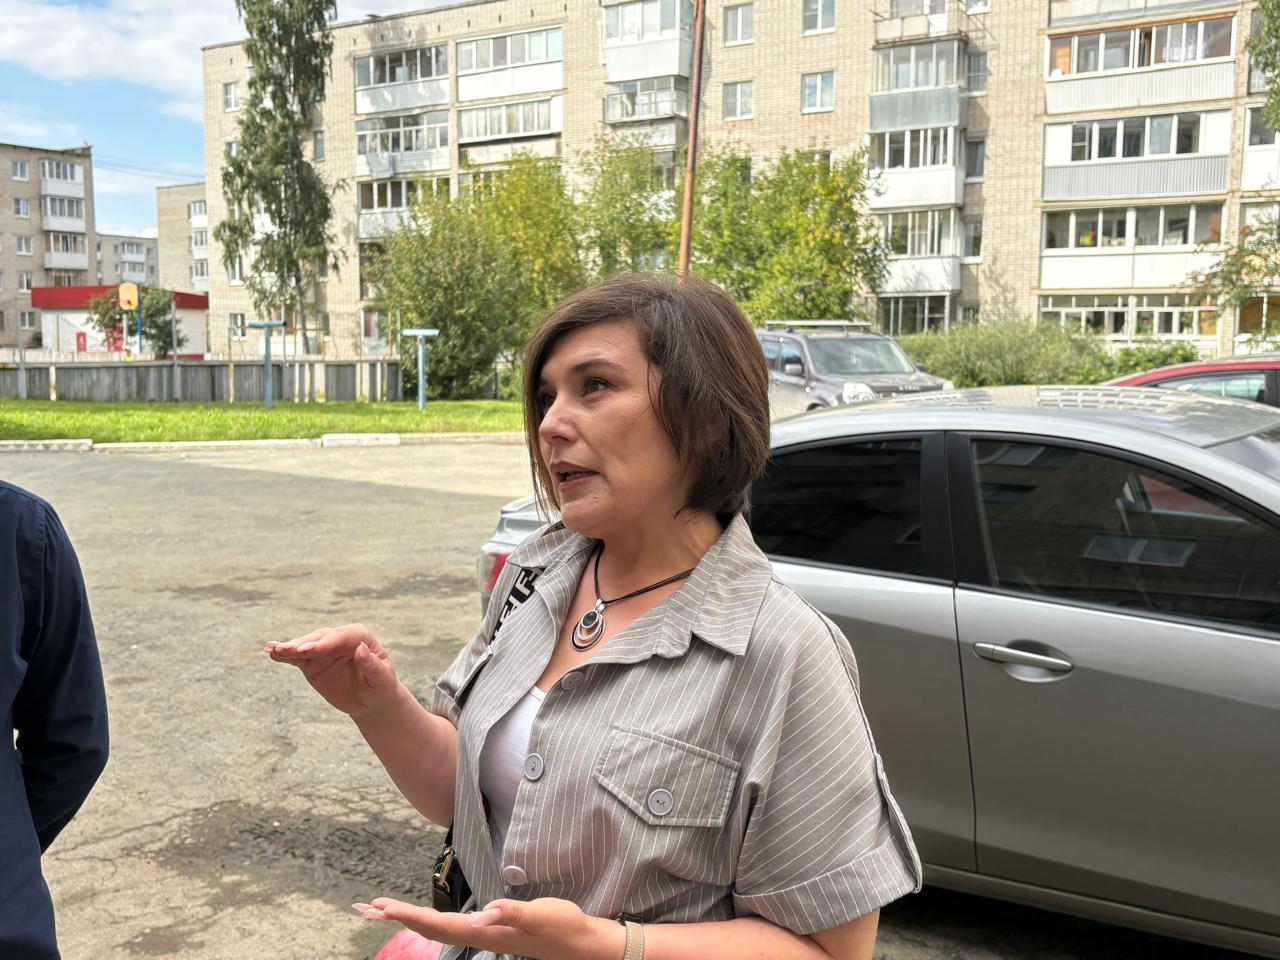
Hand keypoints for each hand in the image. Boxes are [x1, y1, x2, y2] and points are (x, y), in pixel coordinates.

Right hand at [265, 624, 402, 720]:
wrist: (372, 700)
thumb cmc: (381, 687)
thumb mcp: (382, 678)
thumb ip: (371, 664)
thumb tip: (360, 649)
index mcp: (359, 637)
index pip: (340, 637)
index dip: (324, 644)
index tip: (309, 651)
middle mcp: (339, 639)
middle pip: (319, 639)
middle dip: (303, 645)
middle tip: (286, 650)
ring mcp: (324, 651)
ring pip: (305, 646)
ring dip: (289, 648)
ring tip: (272, 649)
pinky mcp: (312, 663)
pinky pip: (297, 658)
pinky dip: (284, 656)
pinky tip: (270, 652)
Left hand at [351, 896, 624, 959]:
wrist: (579, 943)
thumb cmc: (561, 926)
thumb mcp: (540, 914)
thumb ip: (513, 914)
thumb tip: (486, 915)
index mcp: (486, 932)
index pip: (439, 924)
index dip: (410, 915)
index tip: (383, 907)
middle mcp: (481, 934)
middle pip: (431, 927)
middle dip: (399, 917)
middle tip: (367, 907)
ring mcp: (485, 934)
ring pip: (438, 927)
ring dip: (410, 919)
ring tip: (385, 911)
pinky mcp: (492, 930)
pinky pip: (451, 925)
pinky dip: (430, 920)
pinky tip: (426, 919)